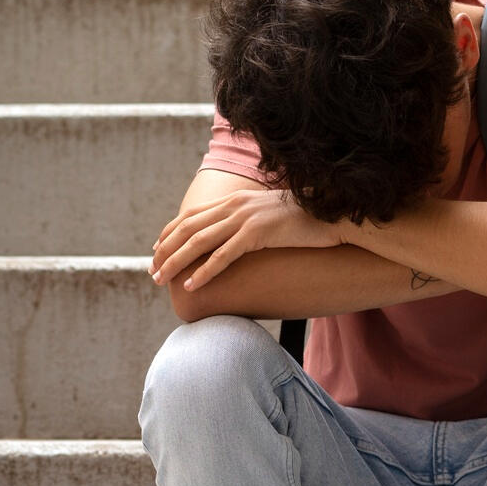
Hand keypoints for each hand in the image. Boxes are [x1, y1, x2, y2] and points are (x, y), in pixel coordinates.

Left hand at [151, 188, 340, 289]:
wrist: (334, 214)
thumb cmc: (305, 221)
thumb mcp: (270, 217)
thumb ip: (249, 223)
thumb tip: (238, 239)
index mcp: (235, 200)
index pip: (191, 215)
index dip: (169, 233)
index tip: (156, 251)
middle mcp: (236, 205)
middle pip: (188, 228)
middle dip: (166, 251)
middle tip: (153, 272)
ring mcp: (246, 218)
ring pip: (199, 241)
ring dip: (177, 262)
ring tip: (162, 280)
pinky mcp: (259, 233)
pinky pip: (224, 255)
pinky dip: (204, 271)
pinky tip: (192, 285)